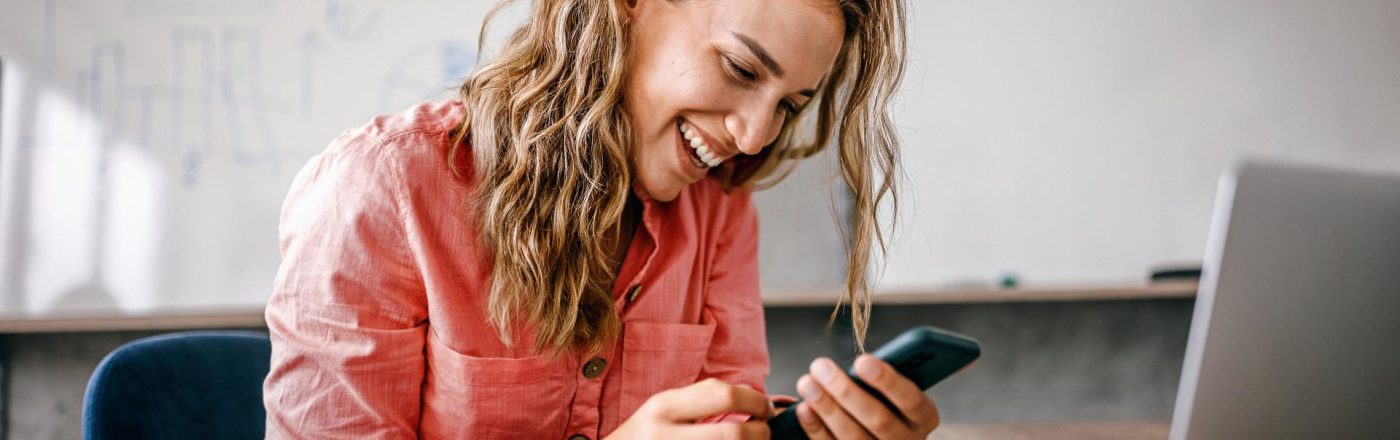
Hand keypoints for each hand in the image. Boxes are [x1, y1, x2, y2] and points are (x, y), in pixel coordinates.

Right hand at [607, 378, 774, 439]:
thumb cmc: (639, 438)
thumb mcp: (660, 410)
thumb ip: (697, 400)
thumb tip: (747, 397)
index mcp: (663, 407)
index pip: (724, 395)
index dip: (755, 400)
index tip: (765, 407)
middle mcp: (667, 435)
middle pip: (736, 434)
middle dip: (762, 433)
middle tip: (766, 431)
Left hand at [793, 355, 940, 438]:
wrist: (883, 437)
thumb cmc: (886, 400)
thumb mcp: (895, 391)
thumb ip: (883, 380)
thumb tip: (854, 365)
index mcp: (924, 417)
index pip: (910, 399)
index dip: (887, 381)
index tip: (861, 361)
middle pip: (878, 419)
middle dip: (846, 391)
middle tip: (820, 366)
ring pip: (853, 436)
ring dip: (826, 408)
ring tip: (806, 383)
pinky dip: (816, 428)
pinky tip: (803, 408)